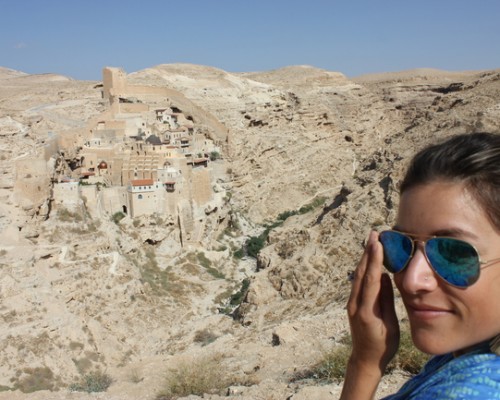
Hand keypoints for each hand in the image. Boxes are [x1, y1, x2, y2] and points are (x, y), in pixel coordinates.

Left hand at [347, 230, 399, 371]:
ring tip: (371, 240)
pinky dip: (364, 268)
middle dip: (368, 252)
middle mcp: (356, 304)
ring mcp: (352, 303)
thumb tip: (386, 277)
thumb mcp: (390, 326)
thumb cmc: (383, 346)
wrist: (365, 359)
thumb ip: (387, 302)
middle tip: (373, 234)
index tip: (377, 244)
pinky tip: (369, 259)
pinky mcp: (353, 303)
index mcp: (367, 311)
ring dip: (365, 257)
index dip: (374, 261)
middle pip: (361, 273)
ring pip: (358, 276)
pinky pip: (358, 282)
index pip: (371, 281)